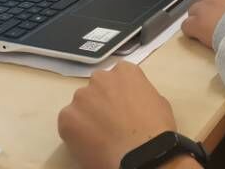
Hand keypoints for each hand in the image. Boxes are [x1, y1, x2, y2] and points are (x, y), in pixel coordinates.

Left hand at [58, 62, 178, 168]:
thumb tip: (131, 103)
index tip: (122, 108)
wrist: (141, 153)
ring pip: (81, 106)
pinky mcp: (66, 117)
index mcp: (125, 71)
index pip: (117, 77)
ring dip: (87, 117)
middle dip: (101, 102)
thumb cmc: (155, 128)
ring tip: (100, 137)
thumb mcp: (157, 101)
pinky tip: (90, 144)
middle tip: (110, 122)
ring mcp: (81, 97)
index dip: (119, 94)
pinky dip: (75, 133)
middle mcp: (100, 78)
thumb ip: (139, 94)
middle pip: (96, 89)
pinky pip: (69, 123)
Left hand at [181, 0, 224, 49]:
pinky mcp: (196, 23)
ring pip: (193, 11)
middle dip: (208, 8)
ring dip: (199, 18)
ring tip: (207, 30)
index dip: (220, 0)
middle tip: (217, 20)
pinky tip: (199, 37)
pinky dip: (192, 31)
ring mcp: (203, 6)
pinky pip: (187, 26)